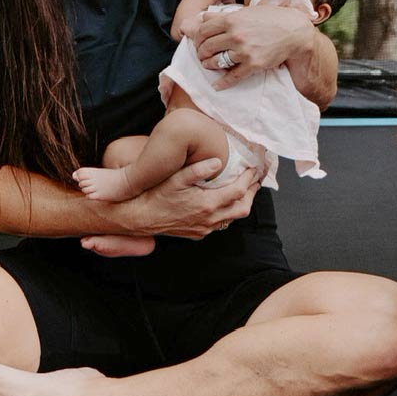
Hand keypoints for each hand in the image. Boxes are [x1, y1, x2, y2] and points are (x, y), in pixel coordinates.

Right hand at [119, 157, 261, 238]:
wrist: (141, 217)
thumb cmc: (157, 196)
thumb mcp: (176, 178)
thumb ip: (198, 169)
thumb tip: (218, 162)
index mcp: (207, 204)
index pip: (238, 191)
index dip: (249, 179)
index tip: (253, 169)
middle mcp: (209, 219)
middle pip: (242, 208)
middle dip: (251, 194)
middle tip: (255, 180)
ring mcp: (204, 228)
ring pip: (232, 218)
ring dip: (241, 204)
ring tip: (244, 190)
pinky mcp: (198, 233)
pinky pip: (220, 224)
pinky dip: (227, 213)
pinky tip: (224, 203)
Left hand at [190, 3, 309, 88]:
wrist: (293, 31)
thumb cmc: (270, 18)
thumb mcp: (246, 11)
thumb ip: (224, 15)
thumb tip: (203, 17)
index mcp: (231, 20)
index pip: (203, 30)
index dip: (197, 38)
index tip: (198, 42)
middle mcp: (235, 35)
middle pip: (207, 46)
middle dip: (201, 52)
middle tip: (202, 55)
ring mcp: (244, 51)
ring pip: (216, 62)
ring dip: (208, 65)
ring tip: (208, 65)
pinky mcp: (253, 64)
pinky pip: (233, 77)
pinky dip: (222, 83)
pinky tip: (216, 86)